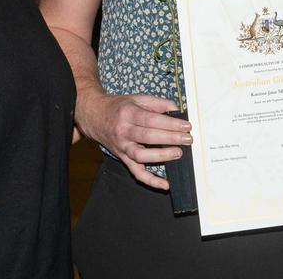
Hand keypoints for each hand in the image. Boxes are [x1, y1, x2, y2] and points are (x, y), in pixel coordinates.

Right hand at [77, 92, 191, 189]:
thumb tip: (177, 110)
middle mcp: (123, 131)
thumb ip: (158, 103)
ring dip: (162, 156)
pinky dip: (151, 180)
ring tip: (178, 153)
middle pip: (148, 137)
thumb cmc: (118, 107)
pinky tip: (165, 184)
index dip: (171, 123)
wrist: (94, 116)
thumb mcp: (137, 99)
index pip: (152, 120)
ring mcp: (122, 147)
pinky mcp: (123, 158)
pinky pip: (136, 172)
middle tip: (187, 139)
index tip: (186, 126)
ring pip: (141, 156)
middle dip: (171, 138)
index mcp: (128, 114)